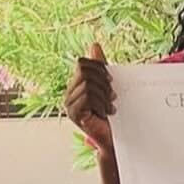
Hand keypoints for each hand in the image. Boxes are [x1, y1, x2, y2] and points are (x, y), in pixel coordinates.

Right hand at [64, 41, 114, 157]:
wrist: (114, 137)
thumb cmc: (111, 113)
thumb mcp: (107, 85)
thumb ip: (100, 67)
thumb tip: (94, 45)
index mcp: (75, 85)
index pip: (83, 63)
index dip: (100, 69)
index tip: (111, 82)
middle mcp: (69, 93)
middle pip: (85, 72)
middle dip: (104, 83)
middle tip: (111, 97)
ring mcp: (69, 104)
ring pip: (88, 85)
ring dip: (105, 96)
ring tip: (109, 108)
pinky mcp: (74, 114)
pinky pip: (88, 98)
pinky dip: (101, 104)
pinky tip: (105, 113)